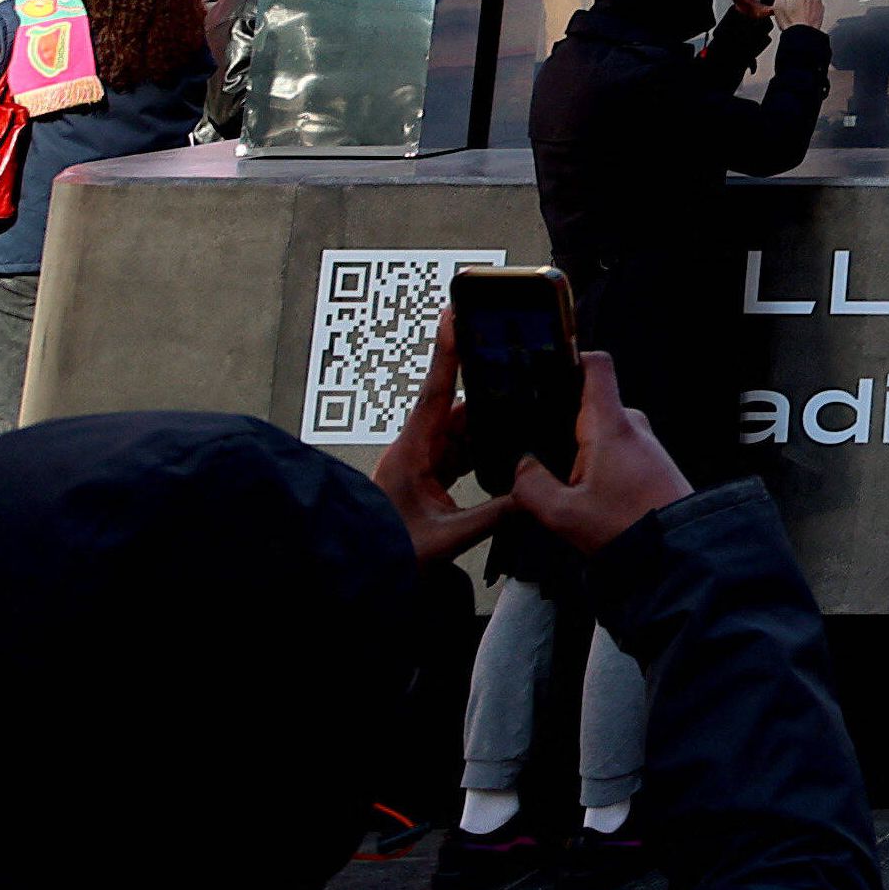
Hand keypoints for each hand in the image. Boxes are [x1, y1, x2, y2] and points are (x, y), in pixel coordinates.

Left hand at [370, 311, 508, 567]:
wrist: (354, 575)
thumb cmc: (387, 553)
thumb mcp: (447, 537)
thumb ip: (495, 514)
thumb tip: (533, 494)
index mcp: (411, 454)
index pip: (434, 393)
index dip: (447, 352)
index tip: (455, 314)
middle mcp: (414, 451)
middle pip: (457, 411)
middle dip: (489, 399)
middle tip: (520, 382)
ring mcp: (419, 464)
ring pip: (461, 433)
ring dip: (488, 431)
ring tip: (519, 424)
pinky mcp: (426, 478)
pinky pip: (460, 453)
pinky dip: (482, 451)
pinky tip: (503, 456)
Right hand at [510, 348, 693, 553]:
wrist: (680, 549)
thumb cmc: (629, 527)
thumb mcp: (562, 513)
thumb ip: (531, 485)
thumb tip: (521, 466)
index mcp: (610, 425)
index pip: (597, 366)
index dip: (570, 358)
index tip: (542, 368)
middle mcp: (631, 425)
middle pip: (587, 402)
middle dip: (558, 419)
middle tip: (531, 443)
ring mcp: (643, 441)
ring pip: (598, 429)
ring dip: (575, 447)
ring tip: (554, 475)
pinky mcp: (648, 460)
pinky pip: (612, 447)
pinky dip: (592, 460)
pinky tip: (579, 488)